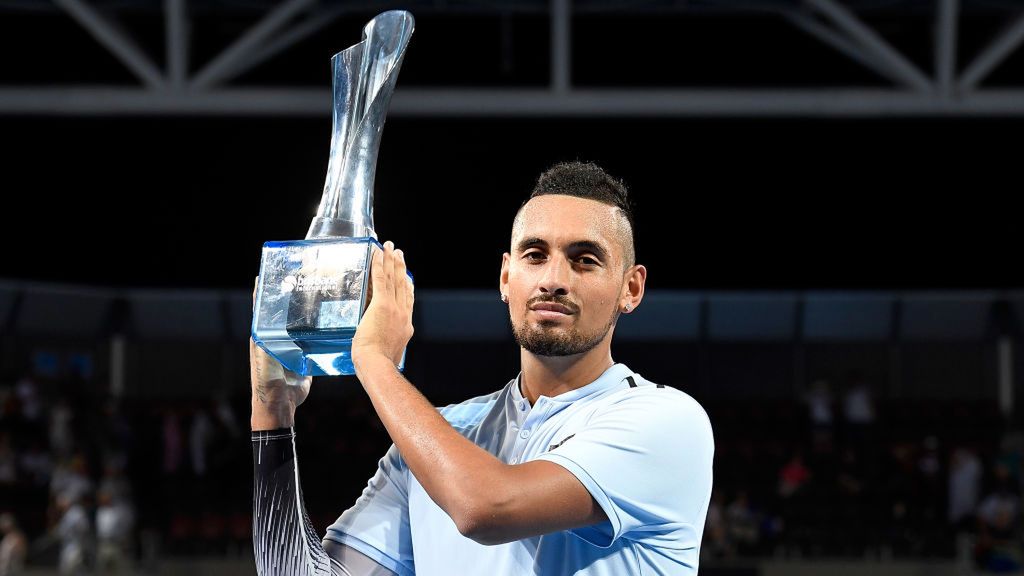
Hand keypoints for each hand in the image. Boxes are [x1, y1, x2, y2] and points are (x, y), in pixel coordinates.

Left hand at [250, 279, 310, 429]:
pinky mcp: (305, 354)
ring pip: (301, 321)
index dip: (267, 288)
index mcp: (263, 334)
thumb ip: (265, 338)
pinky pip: (314, 337)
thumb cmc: (266, 382)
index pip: (264, 305)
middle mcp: (278, 336)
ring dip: (310, 309)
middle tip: (306, 275)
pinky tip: (333, 318)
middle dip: (293, 294)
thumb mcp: (264, 357)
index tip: (274, 269)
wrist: (280, 404)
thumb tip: (265, 315)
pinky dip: (321, 327)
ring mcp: (292, 344)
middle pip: (285, 310)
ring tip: (322, 291)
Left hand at [352, 241, 414, 371]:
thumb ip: (384, 346)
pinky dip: (379, 264)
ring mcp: (394, 308)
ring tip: (391, 248)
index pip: (408, 301)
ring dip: (392, 260)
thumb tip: (376, 349)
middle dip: (401, 267)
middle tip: (399, 254)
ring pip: (394, 279)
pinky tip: (378, 253)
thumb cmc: (379, 366)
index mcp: (406, 326)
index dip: (407, 286)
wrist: (379, 365)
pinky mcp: (381, 304)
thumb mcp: (388, 354)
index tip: (407, 277)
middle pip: (403, 285)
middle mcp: (403, 314)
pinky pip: (380, 279)